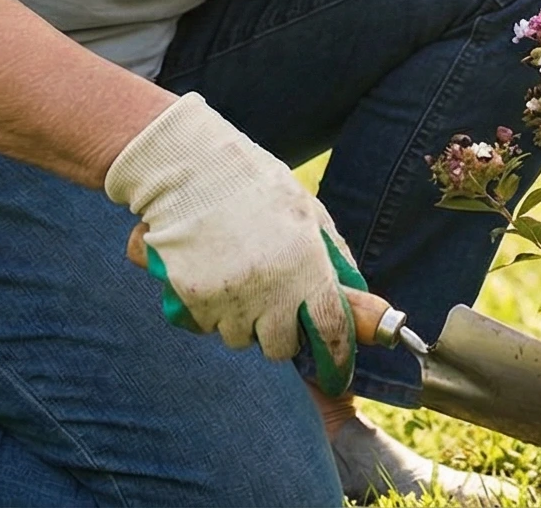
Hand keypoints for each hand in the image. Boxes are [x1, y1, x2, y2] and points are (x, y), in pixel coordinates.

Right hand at [104, 92, 364, 392]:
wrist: (189, 169)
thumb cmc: (252, 183)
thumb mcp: (306, 210)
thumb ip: (332, 253)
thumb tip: (351, 289)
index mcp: (307, 266)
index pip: (330, 330)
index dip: (336, 357)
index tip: (337, 371)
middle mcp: (271, 290)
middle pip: (280, 347)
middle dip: (280, 333)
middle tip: (273, 306)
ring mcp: (229, 298)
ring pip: (239, 338)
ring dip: (242, 322)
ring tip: (236, 280)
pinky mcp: (193, 300)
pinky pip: (205, 325)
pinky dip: (208, 312)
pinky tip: (209, 277)